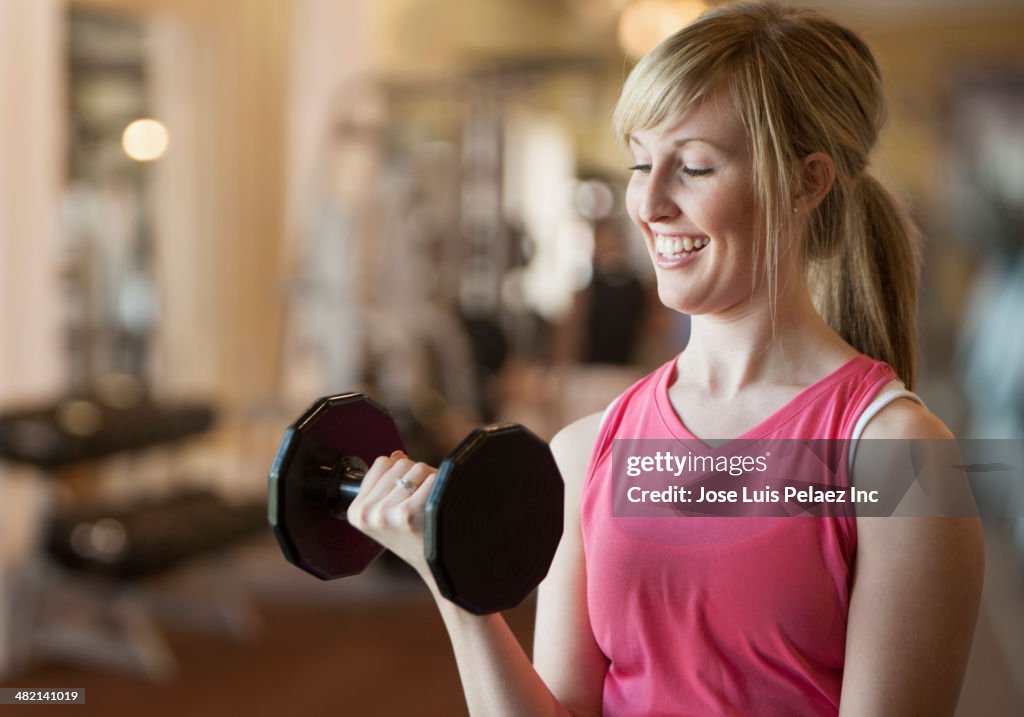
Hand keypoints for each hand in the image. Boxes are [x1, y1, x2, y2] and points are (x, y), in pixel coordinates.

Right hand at [346, 450, 438, 579]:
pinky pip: (430, 478)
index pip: (381, 463)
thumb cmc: (413, 535)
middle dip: (415, 473)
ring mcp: (386, 514)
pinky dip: (440, 484)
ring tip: (430, 500)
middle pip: (399, 463)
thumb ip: (387, 482)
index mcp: (356, 511)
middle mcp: (367, 513)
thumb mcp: (388, 511)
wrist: (434, 564)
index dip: (399, 471)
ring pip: (416, 468)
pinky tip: (438, 502)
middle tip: (422, 496)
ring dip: (429, 478)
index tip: (405, 491)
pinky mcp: (408, 514)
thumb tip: (396, 454)